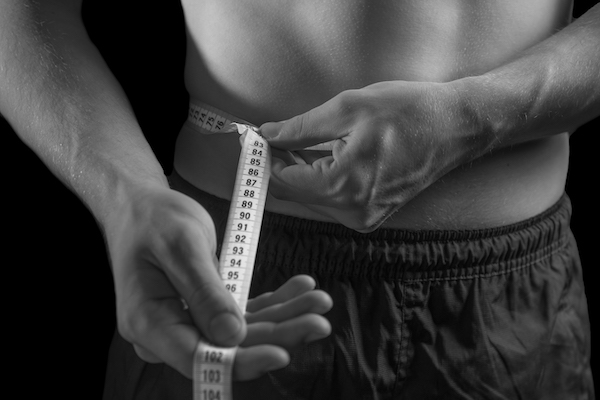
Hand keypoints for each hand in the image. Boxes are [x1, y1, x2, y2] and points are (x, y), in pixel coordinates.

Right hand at [105, 184, 331, 379]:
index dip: (243, 361)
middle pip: (230, 347)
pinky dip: (273, 303)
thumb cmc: (154, 219)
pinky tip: (301, 288)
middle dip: (279, 335)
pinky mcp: (206, 312)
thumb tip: (232, 337)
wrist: (141, 207)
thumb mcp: (181, 246)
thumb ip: (205, 293)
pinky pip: (244, 314)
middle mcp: (168, 333)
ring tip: (319, 300)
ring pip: (244, 332)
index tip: (283, 354)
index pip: (200, 356)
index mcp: (149, 323)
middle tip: (320, 320)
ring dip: (284, 317)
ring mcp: (189, 324)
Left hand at [261, 81, 477, 231]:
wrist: (457, 127)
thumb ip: (301, 128)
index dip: (264, 159)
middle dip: (280, 165)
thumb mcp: (348, 108)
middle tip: (275, 135)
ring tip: (298, 141)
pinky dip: (320, 180)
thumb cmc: (409, 112)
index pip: (282, 180)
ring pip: (312, 198)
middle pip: (295, 193)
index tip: (256, 139)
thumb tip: (268, 135)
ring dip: (300, 172)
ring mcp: (364, 217)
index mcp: (342, 186)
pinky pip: (332, 200)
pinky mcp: (372, 215)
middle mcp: (352, 211)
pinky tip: (322, 155)